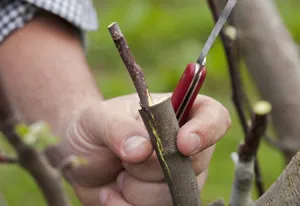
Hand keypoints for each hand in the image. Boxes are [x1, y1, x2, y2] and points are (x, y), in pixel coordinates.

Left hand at [64, 93, 230, 205]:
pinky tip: (112, 193)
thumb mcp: (98, 119)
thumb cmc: (94, 128)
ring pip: (174, 194)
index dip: (207, 131)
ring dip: (136, 190)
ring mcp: (177, 176)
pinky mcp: (162, 199)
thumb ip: (119, 129)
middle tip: (124, 158)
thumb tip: (143, 150)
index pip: (214, 117)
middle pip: (194, 163)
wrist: (80, 157)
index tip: (182, 144)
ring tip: (118, 175)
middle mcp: (183, 146)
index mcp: (176, 113)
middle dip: (152, 167)